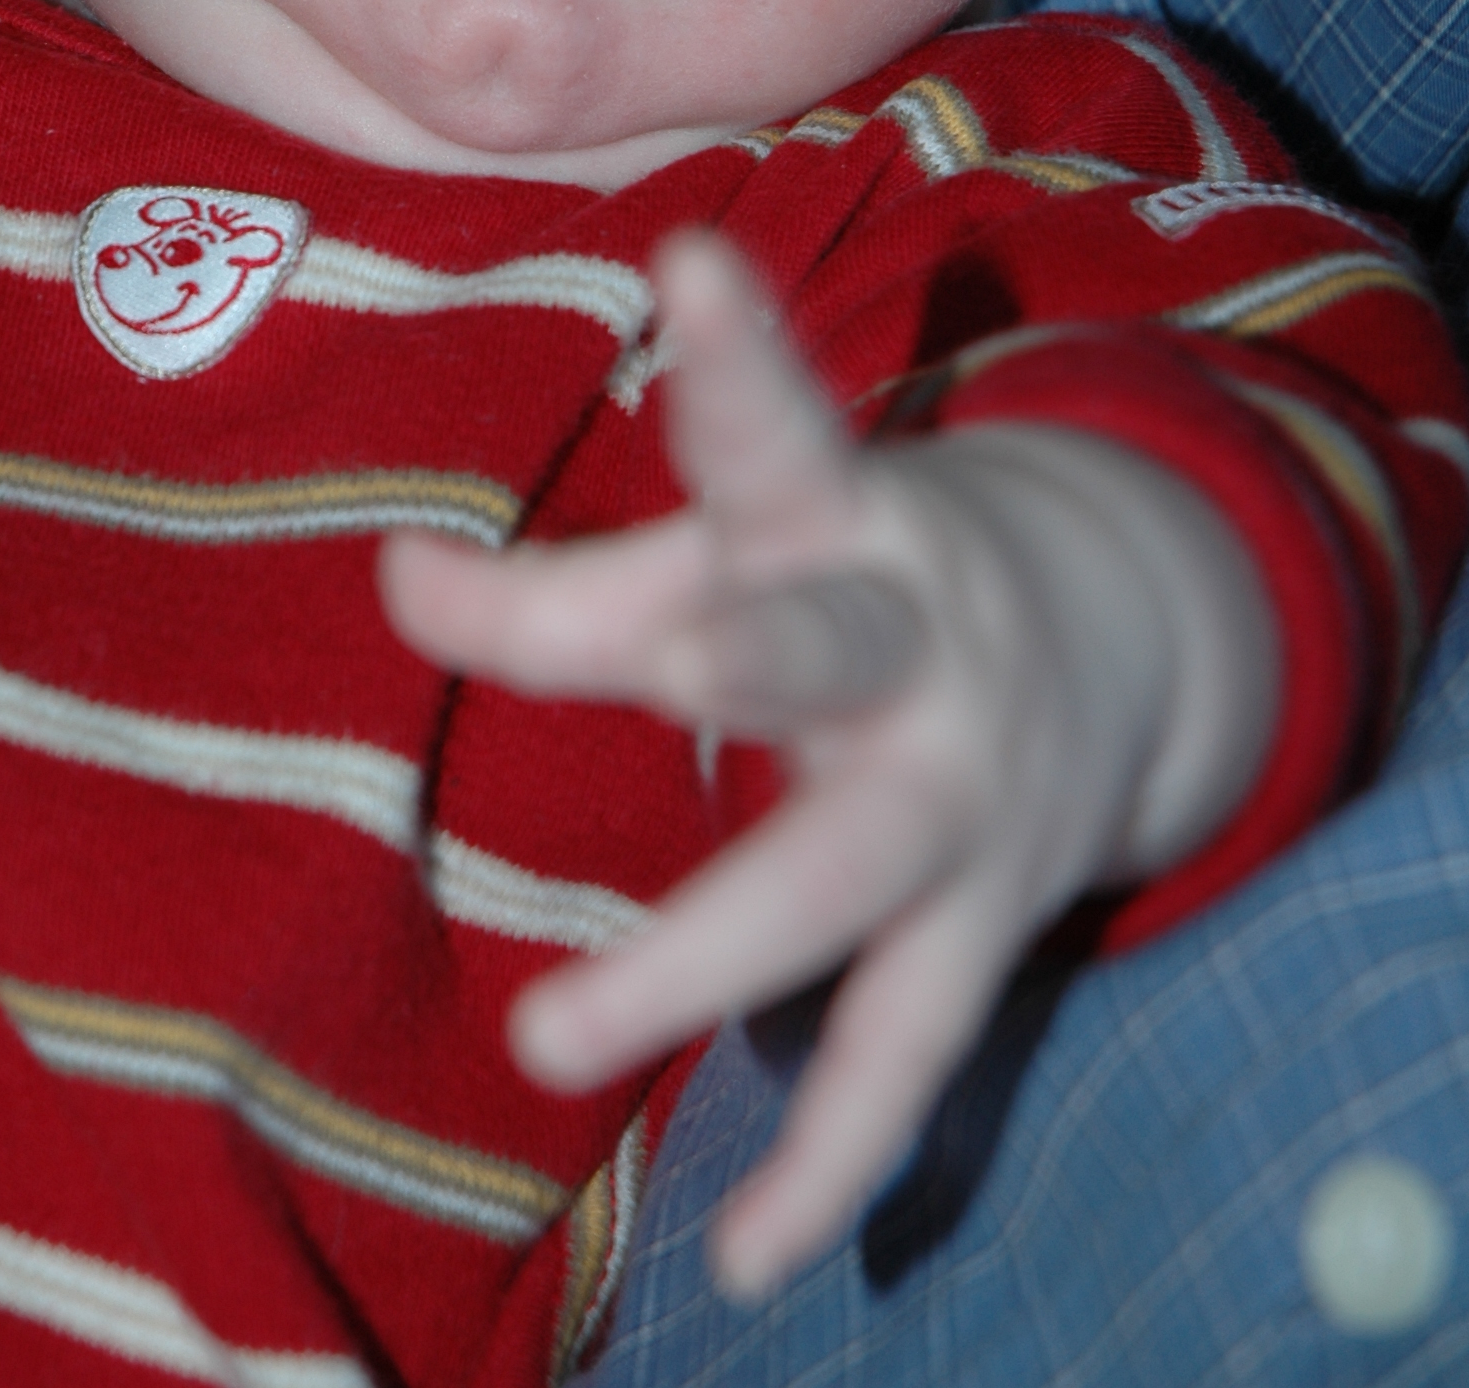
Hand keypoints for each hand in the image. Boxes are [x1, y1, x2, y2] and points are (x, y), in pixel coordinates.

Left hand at [380, 231, 1273, 1292]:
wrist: (1121, 629)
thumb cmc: (850, 565)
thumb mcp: (750, 539)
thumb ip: (570, 579)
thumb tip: (387, 573)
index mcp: (843, 508)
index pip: (773, 430)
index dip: (737, 351)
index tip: (688, 256)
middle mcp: (911, 635)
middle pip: (825, 644)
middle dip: (761, 655)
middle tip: (684, 661)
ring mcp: (961, 787)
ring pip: (842, 875)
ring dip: (708, 955)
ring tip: (553, 1040)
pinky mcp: (987, 914)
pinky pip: (905, 1046)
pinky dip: (829, 1156)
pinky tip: (745, 1252)